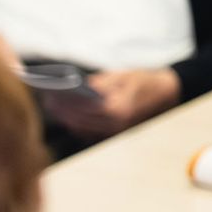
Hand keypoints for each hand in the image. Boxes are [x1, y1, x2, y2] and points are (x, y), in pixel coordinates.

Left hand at [46, 66, 178, 140]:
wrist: (165, 94)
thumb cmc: (142, 81)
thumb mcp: (122, 76)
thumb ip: (99, 83)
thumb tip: (74, 86)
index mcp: (118, 109)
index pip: (84, 109)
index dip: (65, 103)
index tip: (50, 94)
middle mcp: (115, 125)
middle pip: (79, 120)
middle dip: (62, 110)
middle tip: (46, 99)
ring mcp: (114, 132)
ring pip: (82, 129)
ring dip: (65, 118)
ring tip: (52, 105)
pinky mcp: (113, 135)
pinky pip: (89, 133)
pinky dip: (75, 124)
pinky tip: (64, 114)